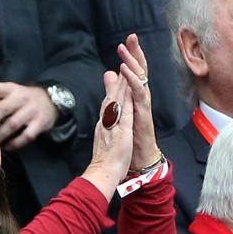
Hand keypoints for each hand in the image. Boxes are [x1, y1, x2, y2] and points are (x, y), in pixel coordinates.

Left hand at [0, 82, 58, 150]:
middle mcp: (22, 98)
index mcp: (11, 88)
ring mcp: (32, 111)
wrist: (52, 100)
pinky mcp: (40, 123)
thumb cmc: (22, 98)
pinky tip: (6, 148)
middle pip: (2, 109)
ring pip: (13, 124)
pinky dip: (15, 144)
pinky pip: (26, 136)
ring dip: (0, 135)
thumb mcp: (10, 91)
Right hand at [80, 72, 134, 198]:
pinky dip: (126, 98)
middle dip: (118, 78)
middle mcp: (106, 122)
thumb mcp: (106, 141)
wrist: (102, 174)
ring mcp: (112, 125)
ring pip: (116, 100)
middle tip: (121, 59)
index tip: (118, 71)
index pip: (109, 102)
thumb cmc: (106, 161)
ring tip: (125, 66)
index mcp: (104, 124)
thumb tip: (104, 120)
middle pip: (112, 96)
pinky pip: (123, 112)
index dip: (114, 86)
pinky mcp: (120, 131)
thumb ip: (105, 128)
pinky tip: (130, 88)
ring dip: (121, 82)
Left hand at [117, 33, 159, 170]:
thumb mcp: (119, 108)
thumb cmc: (128, 135)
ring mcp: (142, 104)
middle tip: (131, 37)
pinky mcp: (142, 112)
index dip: (130, 56)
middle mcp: (139, 97)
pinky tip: (125, 71)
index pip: (132, 71)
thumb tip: (110, 74)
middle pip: (139, 70)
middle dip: (135, 53)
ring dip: (132, 63)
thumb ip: (115, 90)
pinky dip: (132, 81)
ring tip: (126, 49)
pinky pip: (138, 93)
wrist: (134, 156)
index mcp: (132, 96)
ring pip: (139, 79)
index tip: (125, 41)